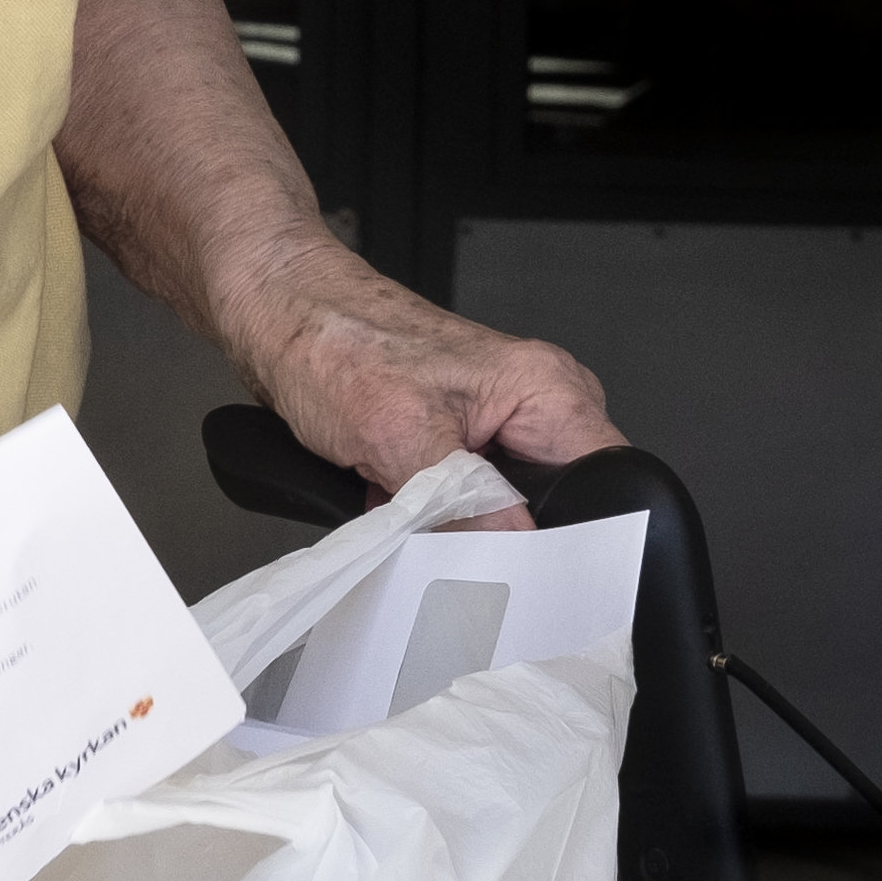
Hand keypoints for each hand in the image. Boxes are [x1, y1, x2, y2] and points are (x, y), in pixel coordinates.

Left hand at [234, 238, 619, 525]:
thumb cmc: (332, 338)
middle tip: (450, 536)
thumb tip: (506, 563)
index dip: (578, 540)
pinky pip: (459, 509)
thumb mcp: (401, 435)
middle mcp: (529, 409)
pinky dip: (423, 517)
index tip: (531, 570)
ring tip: (404, 501)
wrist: (275, 310)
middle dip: (502, 539)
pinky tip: (388, 501)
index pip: (606, 487)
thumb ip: (463, 506)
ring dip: (451, 528)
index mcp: (546, 392)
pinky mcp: (450, 448)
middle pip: (553, 512)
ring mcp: (490, 430)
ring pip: (499, 518)